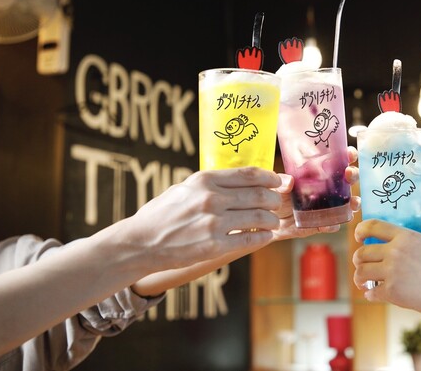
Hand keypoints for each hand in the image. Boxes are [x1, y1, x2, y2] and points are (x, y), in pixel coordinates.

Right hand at [124, 167, 282, 271]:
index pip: (249, 174)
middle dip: (274, 200)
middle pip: (259, 195)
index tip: (279, 182)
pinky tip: (266, 237)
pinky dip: (263, 238)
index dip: (270, 177)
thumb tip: (241, 181)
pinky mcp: (214, 245)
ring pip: (259, 218)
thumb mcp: (184, 189)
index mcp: (204, 180)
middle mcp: (211, 198)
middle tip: (278, 204)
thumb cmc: (162, 214)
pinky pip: (249, 239)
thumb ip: (210, 184)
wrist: (140, 242)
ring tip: (273, 222)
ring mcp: (213, 222)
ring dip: (272, 220)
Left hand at [271, 146, 360, 240]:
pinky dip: (334, 224)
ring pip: (348, 203)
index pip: (338, 160)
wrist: (268, 219)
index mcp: (319, 172)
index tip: (349, 153)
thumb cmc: (275, 195)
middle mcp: (327, 188)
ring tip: (352, 202)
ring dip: (354, 202)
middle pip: (348, 179)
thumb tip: (290, 181)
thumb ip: (282, 182)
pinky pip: (333, 224)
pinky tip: (329, 224)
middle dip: (353, 175)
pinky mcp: (322, 223)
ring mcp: (327, 206)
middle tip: (349, 173)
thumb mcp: (276, 185)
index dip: (348, 156)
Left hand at [352, 220, 420, 330]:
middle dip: (358, 260)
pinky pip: (371, 293)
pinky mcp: (392, 292)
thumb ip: (411, 245)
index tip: (358, 236)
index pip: (373, 226)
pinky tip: (374, 295)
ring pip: (361, 272)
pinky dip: (370, 295)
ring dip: (359, 278)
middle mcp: (394, 252)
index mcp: (405, 236)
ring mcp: (392, 272)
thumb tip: (398, 246)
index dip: (361, 230)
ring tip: (363, 281)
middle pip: (362, 253)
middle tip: (361, 264)